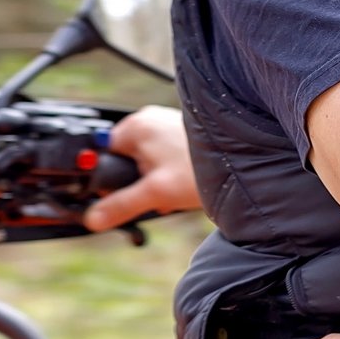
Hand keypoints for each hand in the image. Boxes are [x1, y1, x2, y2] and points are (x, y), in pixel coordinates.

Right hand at [83, 105, 202, 230]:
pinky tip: (182, 186)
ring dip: (155, 183)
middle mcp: (150, 120)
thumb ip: (120, 205)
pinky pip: (163, 160)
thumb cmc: (203, 168)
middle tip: (155, 197)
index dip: (109, 178)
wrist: (246, 163)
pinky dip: (168, 176)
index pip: (103, 152)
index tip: (122, 194)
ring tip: (173, 192)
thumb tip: (93, 218)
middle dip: (137, 183)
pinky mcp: (182, 136)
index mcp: (136, 126)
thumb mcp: (155, 193)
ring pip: (146, 162)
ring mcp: (167, 126)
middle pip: (125, 159)